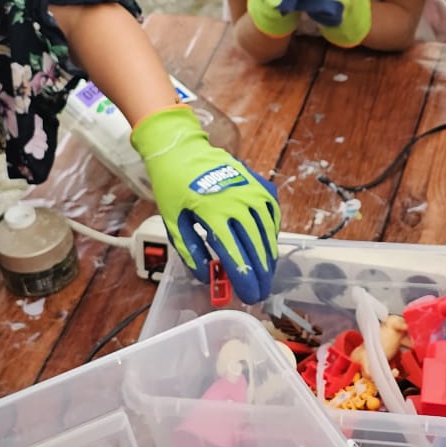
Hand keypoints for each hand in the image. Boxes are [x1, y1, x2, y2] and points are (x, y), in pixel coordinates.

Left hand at [131, 105, 279, 303]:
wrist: (183, 150)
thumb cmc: (174, 186)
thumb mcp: (174, 222)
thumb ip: (190, 252)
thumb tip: (206, 276)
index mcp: (215, 213)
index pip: (236, 256)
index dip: (244, 280)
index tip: (248, 296)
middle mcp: (240, 202)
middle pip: (257, 248)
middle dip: (260, 275)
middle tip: (260, 293)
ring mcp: (254, 192)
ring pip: (268, 234)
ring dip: (267, 258)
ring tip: (265, 276)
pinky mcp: (261, 186)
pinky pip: (272, 217)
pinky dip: (270, 235)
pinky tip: (266, 249)